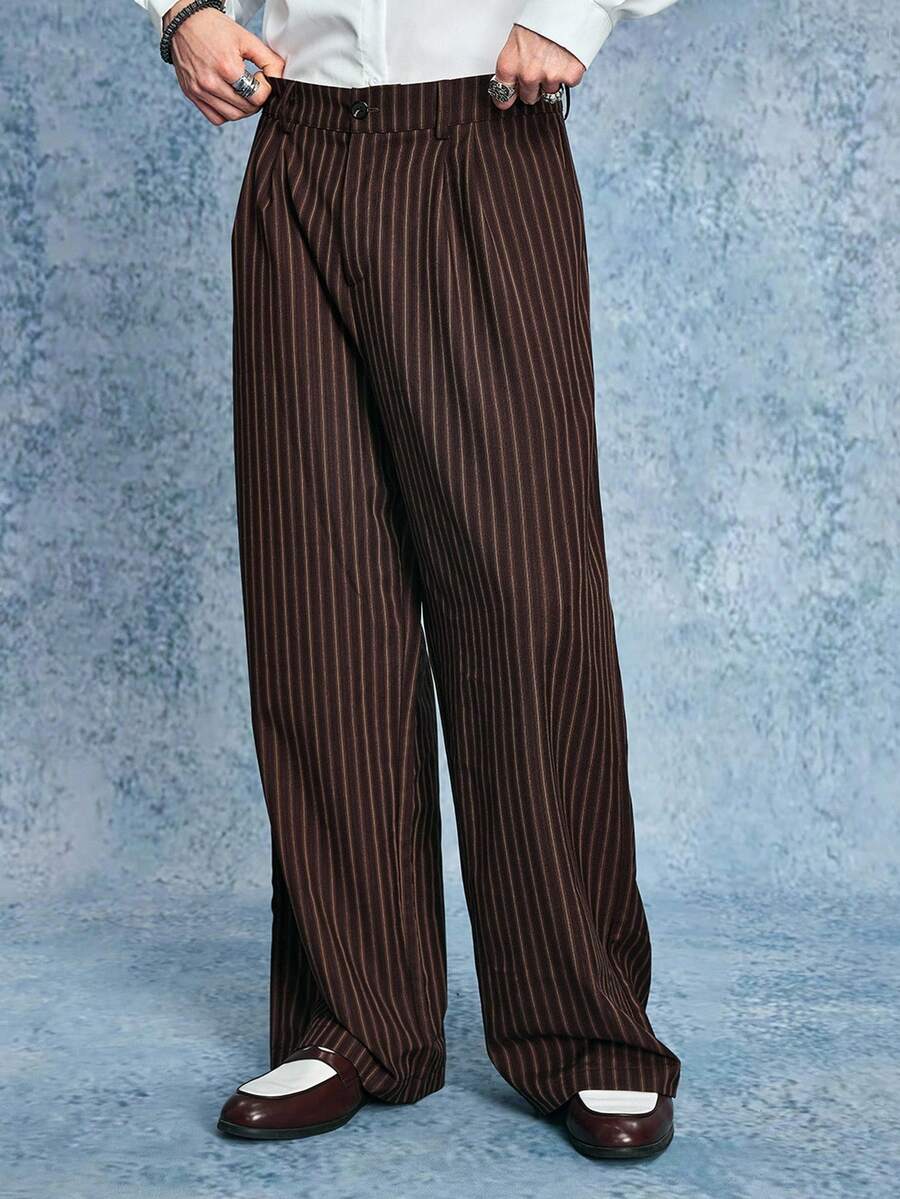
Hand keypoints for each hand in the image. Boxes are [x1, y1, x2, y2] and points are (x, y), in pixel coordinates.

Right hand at [163, 0, 284, 124]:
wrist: (184, 22)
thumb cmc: (215, 28)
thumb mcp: (246, 38)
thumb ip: (268, 60)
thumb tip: (281, 80)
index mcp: (227, 67)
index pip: (257, 97)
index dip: (265, 89)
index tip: (259, 76)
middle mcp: (210, 82)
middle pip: (246, 110)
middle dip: (255, 100)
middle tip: (253, 84)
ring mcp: (199, 90)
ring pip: (232, 117)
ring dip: (243, 109)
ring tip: (243, 91)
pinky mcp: (191, 94)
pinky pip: (215, 118)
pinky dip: (226, 113)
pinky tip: (229, 97)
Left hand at [492, 25, 584, 108]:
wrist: (566, 5)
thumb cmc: (539, 19)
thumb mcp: (517, 39)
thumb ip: (514, 64)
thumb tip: (512, 81)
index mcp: (509, 66)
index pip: (502, 96)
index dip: (508, 97)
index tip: (511, 98)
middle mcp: (528, 75)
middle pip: (528, 98)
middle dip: (533, 87)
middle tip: (539, 67)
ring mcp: (549, 77)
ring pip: (550, 92)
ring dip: (552, 79)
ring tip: (554, 57)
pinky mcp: (569, 76)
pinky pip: (569, 83)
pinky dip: (570, 73)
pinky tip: (567, 57)